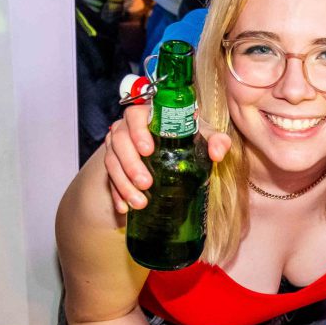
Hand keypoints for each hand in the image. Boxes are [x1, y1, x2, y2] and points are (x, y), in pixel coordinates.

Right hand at [104, 106, 230, 213]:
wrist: (175, 148)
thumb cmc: (188, 136)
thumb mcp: (204, 135)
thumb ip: (217, 140)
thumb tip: (217, 154)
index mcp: (148, 115)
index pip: (135, 115)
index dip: (138, 131)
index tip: (148, 150)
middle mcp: (127, 128)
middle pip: (120, 141)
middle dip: (131, 164)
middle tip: (146, 183)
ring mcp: (117, 146)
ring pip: (112, 161)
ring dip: (123, 183)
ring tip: (140, 202)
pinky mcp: (114, 164)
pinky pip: (108, 178)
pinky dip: (116, 194)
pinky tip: (124, 208)